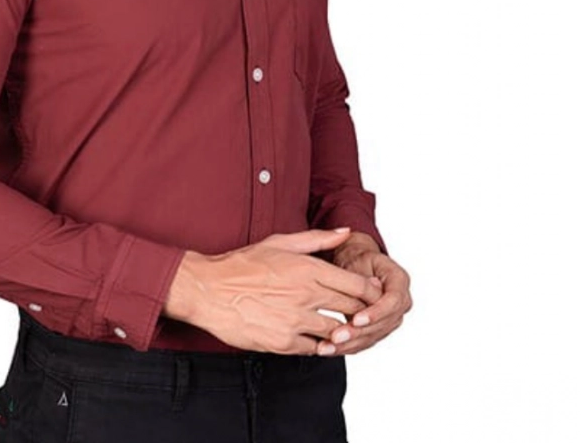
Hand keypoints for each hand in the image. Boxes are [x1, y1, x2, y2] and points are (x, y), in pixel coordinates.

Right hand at [163, 228, 382, 354]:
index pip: (358, 286)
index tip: (370, 296)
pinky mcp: (283, 343)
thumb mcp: (280, 242)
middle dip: (360, 314)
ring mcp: (295, 321)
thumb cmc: (243, 264)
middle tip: (359, 314)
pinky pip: (315, 349)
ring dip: (341, 332)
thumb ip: (317, 238)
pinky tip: (314, 337)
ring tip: (338, 328)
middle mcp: (306, 295)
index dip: (371, 294)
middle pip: (352, 310)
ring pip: (336, 333)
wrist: (209, 290)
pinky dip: (318, 345)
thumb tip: (346, 232)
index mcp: (308, 268)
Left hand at [318, 232, 411, 355]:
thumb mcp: (357, 260)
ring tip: (328, 346)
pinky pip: (365, 340)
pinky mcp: (379, 328)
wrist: (353, 262)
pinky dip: (348, 346)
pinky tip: (330, 349)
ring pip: (374, 335)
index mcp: (399, 280)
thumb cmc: (355, 258)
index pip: (393, 301)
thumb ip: (364, 276)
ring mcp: (391, 317)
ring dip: (351, 344)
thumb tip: (372, 286)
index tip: (356, 319)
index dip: (376, 313)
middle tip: (337, 337)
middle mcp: (400, 301)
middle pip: (384, 323)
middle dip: (359, 332)